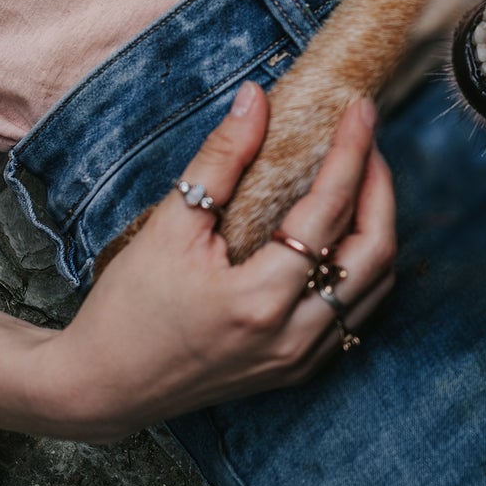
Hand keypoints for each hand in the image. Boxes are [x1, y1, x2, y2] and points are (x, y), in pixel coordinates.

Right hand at [28, 83, 395, 441]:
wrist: (105, 386)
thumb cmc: (128, 307)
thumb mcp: (169, 225)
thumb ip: (220, 160)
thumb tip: (256, 99)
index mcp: (259, 298)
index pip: (329, 210)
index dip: (351, 152)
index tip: (360, 109)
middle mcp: (292, 335)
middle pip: (374, 252)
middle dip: (380, 188)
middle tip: (367, 142)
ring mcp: (299, 358)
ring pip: (374, 287)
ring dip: (378, 227)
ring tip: (361, 179)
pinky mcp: (296, 369)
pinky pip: (354, 313)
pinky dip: (363, 267)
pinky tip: (344, 234)